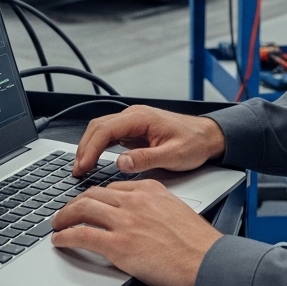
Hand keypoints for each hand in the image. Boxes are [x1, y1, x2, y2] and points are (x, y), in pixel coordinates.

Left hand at [51, 180, 221, 285]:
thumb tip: (141, 217)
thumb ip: (154, 208)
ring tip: (58, 223)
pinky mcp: (118, 245)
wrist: (206, 259)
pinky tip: (60, 240)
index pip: (113, 187)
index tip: (89, 203)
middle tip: (66, 212)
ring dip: (64, 216)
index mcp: (149, 190)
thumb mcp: (175, 211)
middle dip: (75, 202)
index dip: (96, 196)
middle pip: (93, 194)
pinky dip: (65, 236)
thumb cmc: (196, 243)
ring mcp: (125, 222)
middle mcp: (134, 201)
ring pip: (82, 209)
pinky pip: (81, 234)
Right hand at [72, 105, 225, 176]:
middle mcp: (134, 116)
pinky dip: (98, 147)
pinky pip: (110, 135)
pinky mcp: (134, 129)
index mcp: (141, 118)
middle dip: (84, 148)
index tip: (83, 166)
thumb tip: (121, 163)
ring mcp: (133, 121)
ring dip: (89, 147)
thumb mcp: (173, 155)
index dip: (91, 149)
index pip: (105, 130)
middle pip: (98, 127)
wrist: (209, 136)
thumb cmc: (194, 143)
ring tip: (81, 167)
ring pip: (101, 130)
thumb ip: (146, 159)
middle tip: (77, 170)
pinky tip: (94, 160)